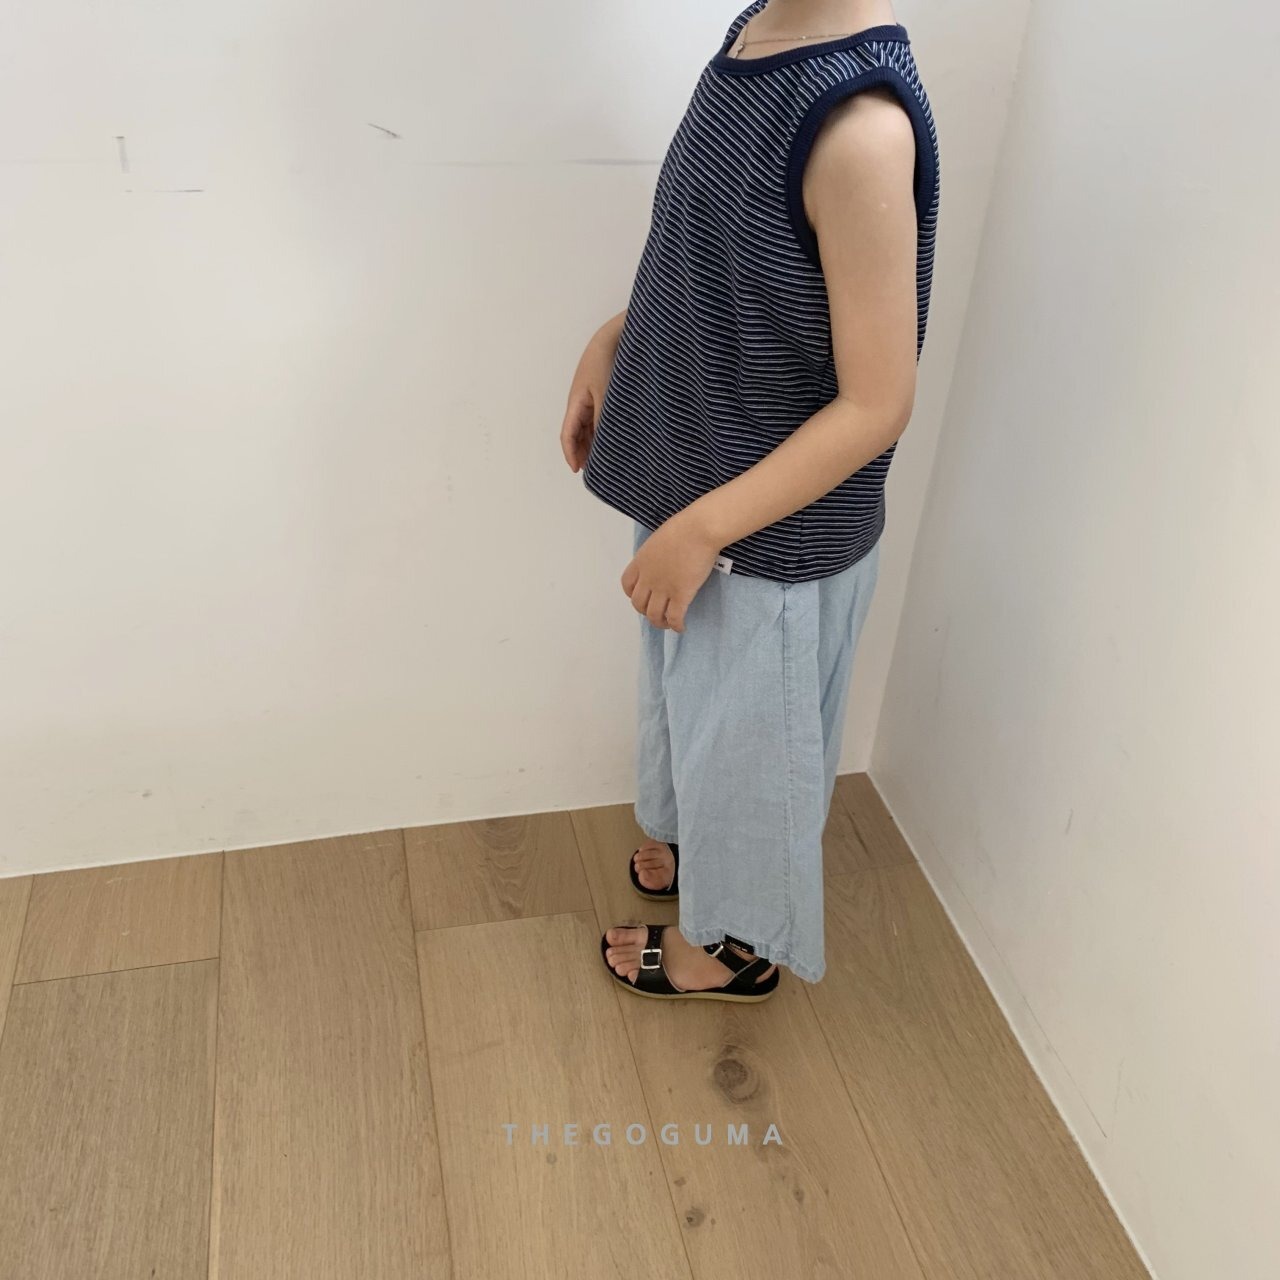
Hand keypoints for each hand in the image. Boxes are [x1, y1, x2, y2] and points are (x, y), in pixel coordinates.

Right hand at [560, 318, 623, 472]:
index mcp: (575, 403)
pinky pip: (596, 417)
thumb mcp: (607, 396)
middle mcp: (579, 403)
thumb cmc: (607, 363)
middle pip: (576, 434)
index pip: (567, 435)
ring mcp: (589, 398)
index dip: (570, 454)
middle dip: (582, 452)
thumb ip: (603, 421)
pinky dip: (600, 431)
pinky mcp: (600, 393)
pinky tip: (612, 438)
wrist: (614, 337)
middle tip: (594, 470)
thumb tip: (603, 444)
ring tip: (603, 458)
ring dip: (592, 443)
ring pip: (587, 427)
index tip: (576, 470)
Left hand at [620, 511, 719, 631]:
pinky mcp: (681, 594)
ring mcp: (663, 588)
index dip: (633, 595)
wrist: (699, 530)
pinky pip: (675, 617)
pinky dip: (676, 626)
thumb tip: (665, 559)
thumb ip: (657, 553)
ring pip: (654, 615)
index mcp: (641, 562)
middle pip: (638, 604)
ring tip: (668, 623)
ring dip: (660, 623)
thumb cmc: (684, 527)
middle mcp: (648, 578)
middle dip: (646, 612)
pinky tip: (681, 628)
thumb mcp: (660, 539)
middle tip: (657, 612)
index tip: (642, 597)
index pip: (627, 585)